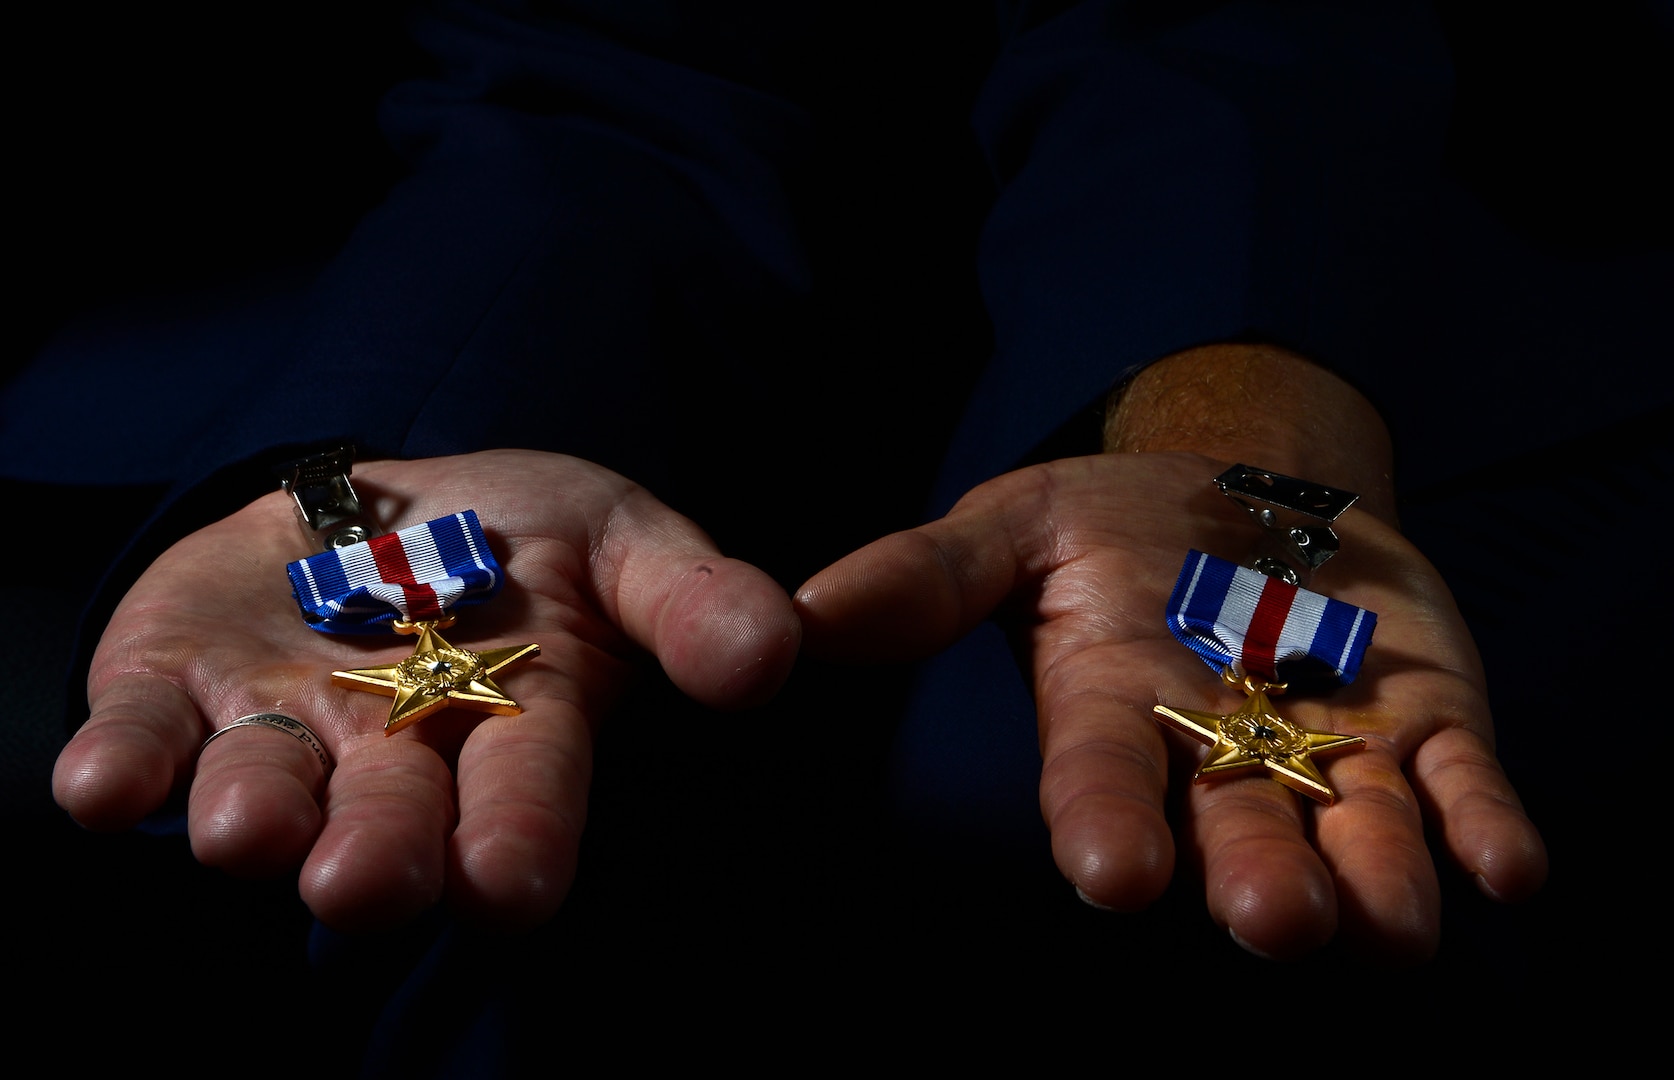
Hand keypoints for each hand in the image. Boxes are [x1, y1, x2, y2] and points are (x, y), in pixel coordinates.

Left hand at [52, 449, 799, 931]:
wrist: (383, 503)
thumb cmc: (523, 537)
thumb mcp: (624, 538)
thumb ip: (695, 599)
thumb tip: (774, 657)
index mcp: (515, 730)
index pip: (523, 795)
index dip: (517, 836)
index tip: (510, 884)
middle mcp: (393, 756)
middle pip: (386, 821)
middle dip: (377, 856)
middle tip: (366, 887)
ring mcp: (280, 727)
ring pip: (265, 795)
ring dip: (249, 817)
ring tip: (248, 831)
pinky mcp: (173, 690)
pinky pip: (142, 737)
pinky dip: (120, 763)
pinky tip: (99, 784)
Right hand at [796, 403, 1547, 963]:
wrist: (1250, 497)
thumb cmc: (1112, 526)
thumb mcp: (1014, 525)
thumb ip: (925, 577)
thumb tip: (802, 616)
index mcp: (1114, 711)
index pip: (1102, 780)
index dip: (1107, 826)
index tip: (1112, 877)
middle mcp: (1221, 759)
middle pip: (1238, 833)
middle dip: (1257, 882)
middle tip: (1271, 922)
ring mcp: (1332, 751)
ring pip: (1357, 836)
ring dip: (1378, 884)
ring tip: (1388, 925)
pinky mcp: (1428, 729)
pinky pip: (1462, 790)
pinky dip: (1486, 831)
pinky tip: (1507, 870)